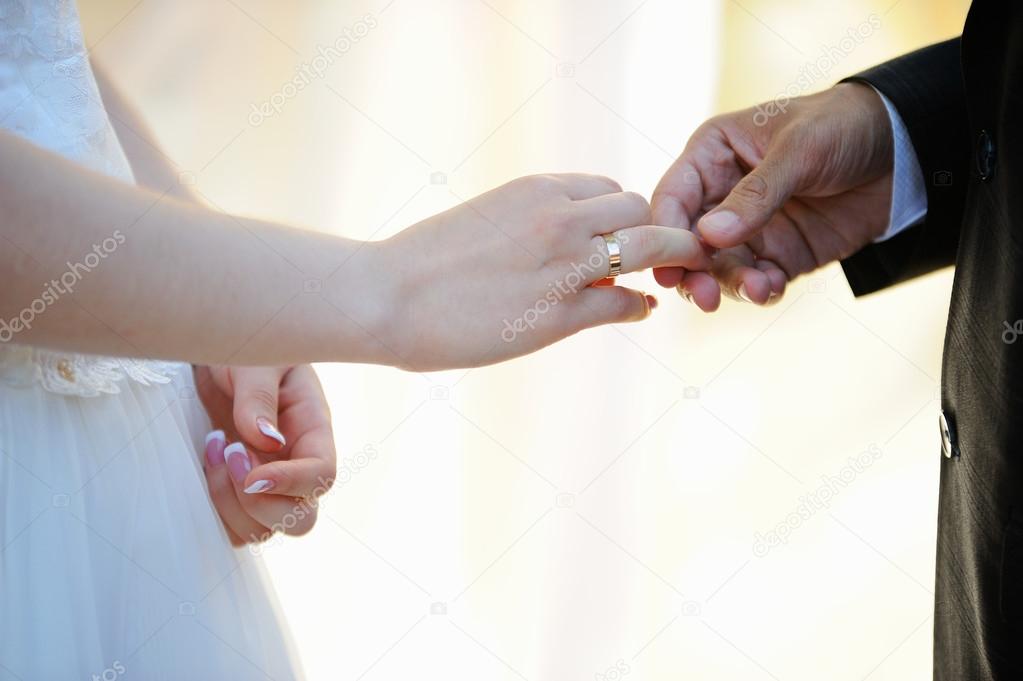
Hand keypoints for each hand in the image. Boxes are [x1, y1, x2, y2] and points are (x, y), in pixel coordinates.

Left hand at [194, 365, 334, 545]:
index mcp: (312, 430)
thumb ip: (260, 398)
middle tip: (230, 452)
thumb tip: (269, 443)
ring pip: (262, 530)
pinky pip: (232, 527)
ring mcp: (267, 482)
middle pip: (300, 519)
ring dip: (228, 502)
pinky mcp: (236, 491)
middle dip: (258, 503)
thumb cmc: (245, 344)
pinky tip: (206, 460)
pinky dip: (213, 509)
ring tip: (214, 447)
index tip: (250, 469)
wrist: (213, 348)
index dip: (291, 484)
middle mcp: (295, 464)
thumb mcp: (255, 361)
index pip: (322, 476)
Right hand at [374, 173, 710, 369]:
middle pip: (638, 209)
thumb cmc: (421, 263)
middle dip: (649, 231)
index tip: (614, 237)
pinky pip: (626, 302)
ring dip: (666, 260)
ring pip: (648, 246)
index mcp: (535, 190)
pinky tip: (639, 311)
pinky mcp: (560, 315)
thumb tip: (557, 241)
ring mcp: (564, 265)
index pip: (606, 188)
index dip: (617, 215)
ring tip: (672, 277)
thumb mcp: (482, 221)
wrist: (385, 298)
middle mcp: (558, 217)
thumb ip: (525, 224)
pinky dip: (639, 306)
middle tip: (652, 257)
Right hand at [650, 83, 893, 310]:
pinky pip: (757, 280)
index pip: (673, 197)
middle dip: (693, 271)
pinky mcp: (781, 254)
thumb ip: (755, 194)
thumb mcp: (800, 150)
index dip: (665, 232)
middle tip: (703, 296)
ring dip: (728, 285)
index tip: (669, 265)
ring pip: (720, 268)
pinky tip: (770, 290)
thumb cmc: (844, 126)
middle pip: (689, 242)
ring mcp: (751, 228)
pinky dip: (759, 290)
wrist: (907, 148)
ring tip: (754, 290)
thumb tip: (709, 237)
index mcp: (713, 155)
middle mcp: (722, 195)